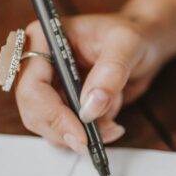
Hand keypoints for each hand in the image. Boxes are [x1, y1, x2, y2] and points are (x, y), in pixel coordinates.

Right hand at [14, 14, 164, 151]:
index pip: (32, 85)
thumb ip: (110, 73)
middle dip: (65, 129)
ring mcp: (48, 84)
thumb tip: (90, 107)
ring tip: (111, 126)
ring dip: (78, 134)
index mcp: (43, 38)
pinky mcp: (60, 102)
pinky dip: (84, 134)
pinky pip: (62, 129)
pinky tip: (107, 124)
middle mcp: (38, 62)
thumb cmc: (132, 34)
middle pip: (33, 110)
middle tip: (94, 140)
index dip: (52, 114)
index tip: (80, 134)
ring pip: (46, 125)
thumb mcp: (127, 45)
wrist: (144, 44)